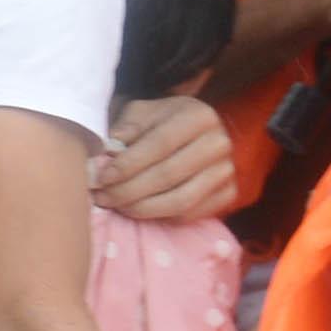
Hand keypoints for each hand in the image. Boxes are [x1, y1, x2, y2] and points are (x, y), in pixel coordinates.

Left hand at [92, 94, 236, 222]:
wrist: (195, 134)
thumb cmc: (162, 123)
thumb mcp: (143, 113)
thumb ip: (126, 128)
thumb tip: (109, 149)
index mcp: (199, 116)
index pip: (159, 144)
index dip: (128, 164)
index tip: (102, 177)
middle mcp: (219, 143)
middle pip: (168, 175)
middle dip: (129, 191)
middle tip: (102, 197)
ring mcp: (226, 171)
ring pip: (179, 200)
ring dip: (141, 208)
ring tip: (117, 206)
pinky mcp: (228, 194)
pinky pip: (189, 214)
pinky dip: (160, 217)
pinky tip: (139, 210)